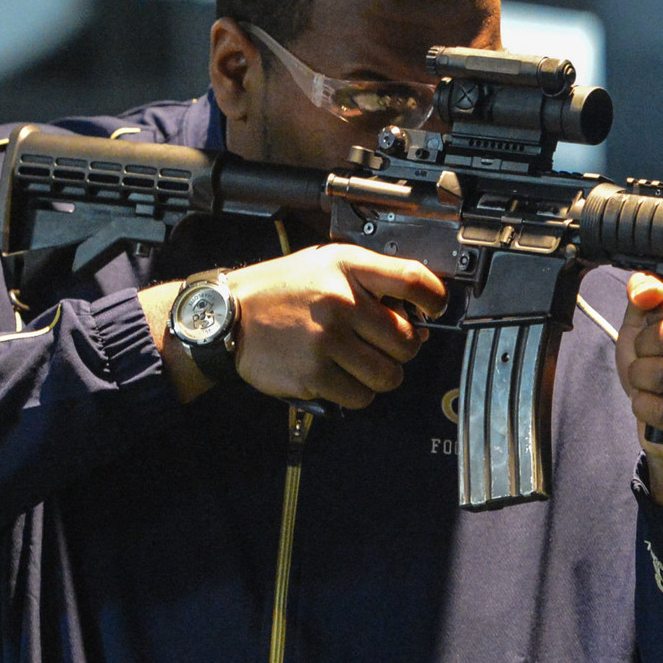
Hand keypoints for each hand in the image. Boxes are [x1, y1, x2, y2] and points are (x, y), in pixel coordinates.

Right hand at [142, 245, 446, 409]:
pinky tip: (338, 376)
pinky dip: (356, 393)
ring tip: (359, 363)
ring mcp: (327, 340)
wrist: (226, 316)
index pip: (414, 279)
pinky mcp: (314, 374)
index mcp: (347, 267)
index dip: (436, 299)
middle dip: (400, 348)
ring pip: (389, 375)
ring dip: (380, 375)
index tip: (434, 310)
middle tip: (380, 345)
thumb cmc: (280, 290)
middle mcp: (340, 300)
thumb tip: (419, 318)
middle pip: (407, 339)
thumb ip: (371, 282)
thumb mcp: (325, 265)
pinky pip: (361, 397)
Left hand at [615, 274, 662, 504]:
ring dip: (639, 375)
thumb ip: (646, 291)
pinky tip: (650, 403)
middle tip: (646, 354)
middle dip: (643, 345)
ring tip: (645, 379)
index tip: (658, 321)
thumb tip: (645, 291)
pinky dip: (642, 405)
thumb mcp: (650, 318)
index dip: (657, 310)